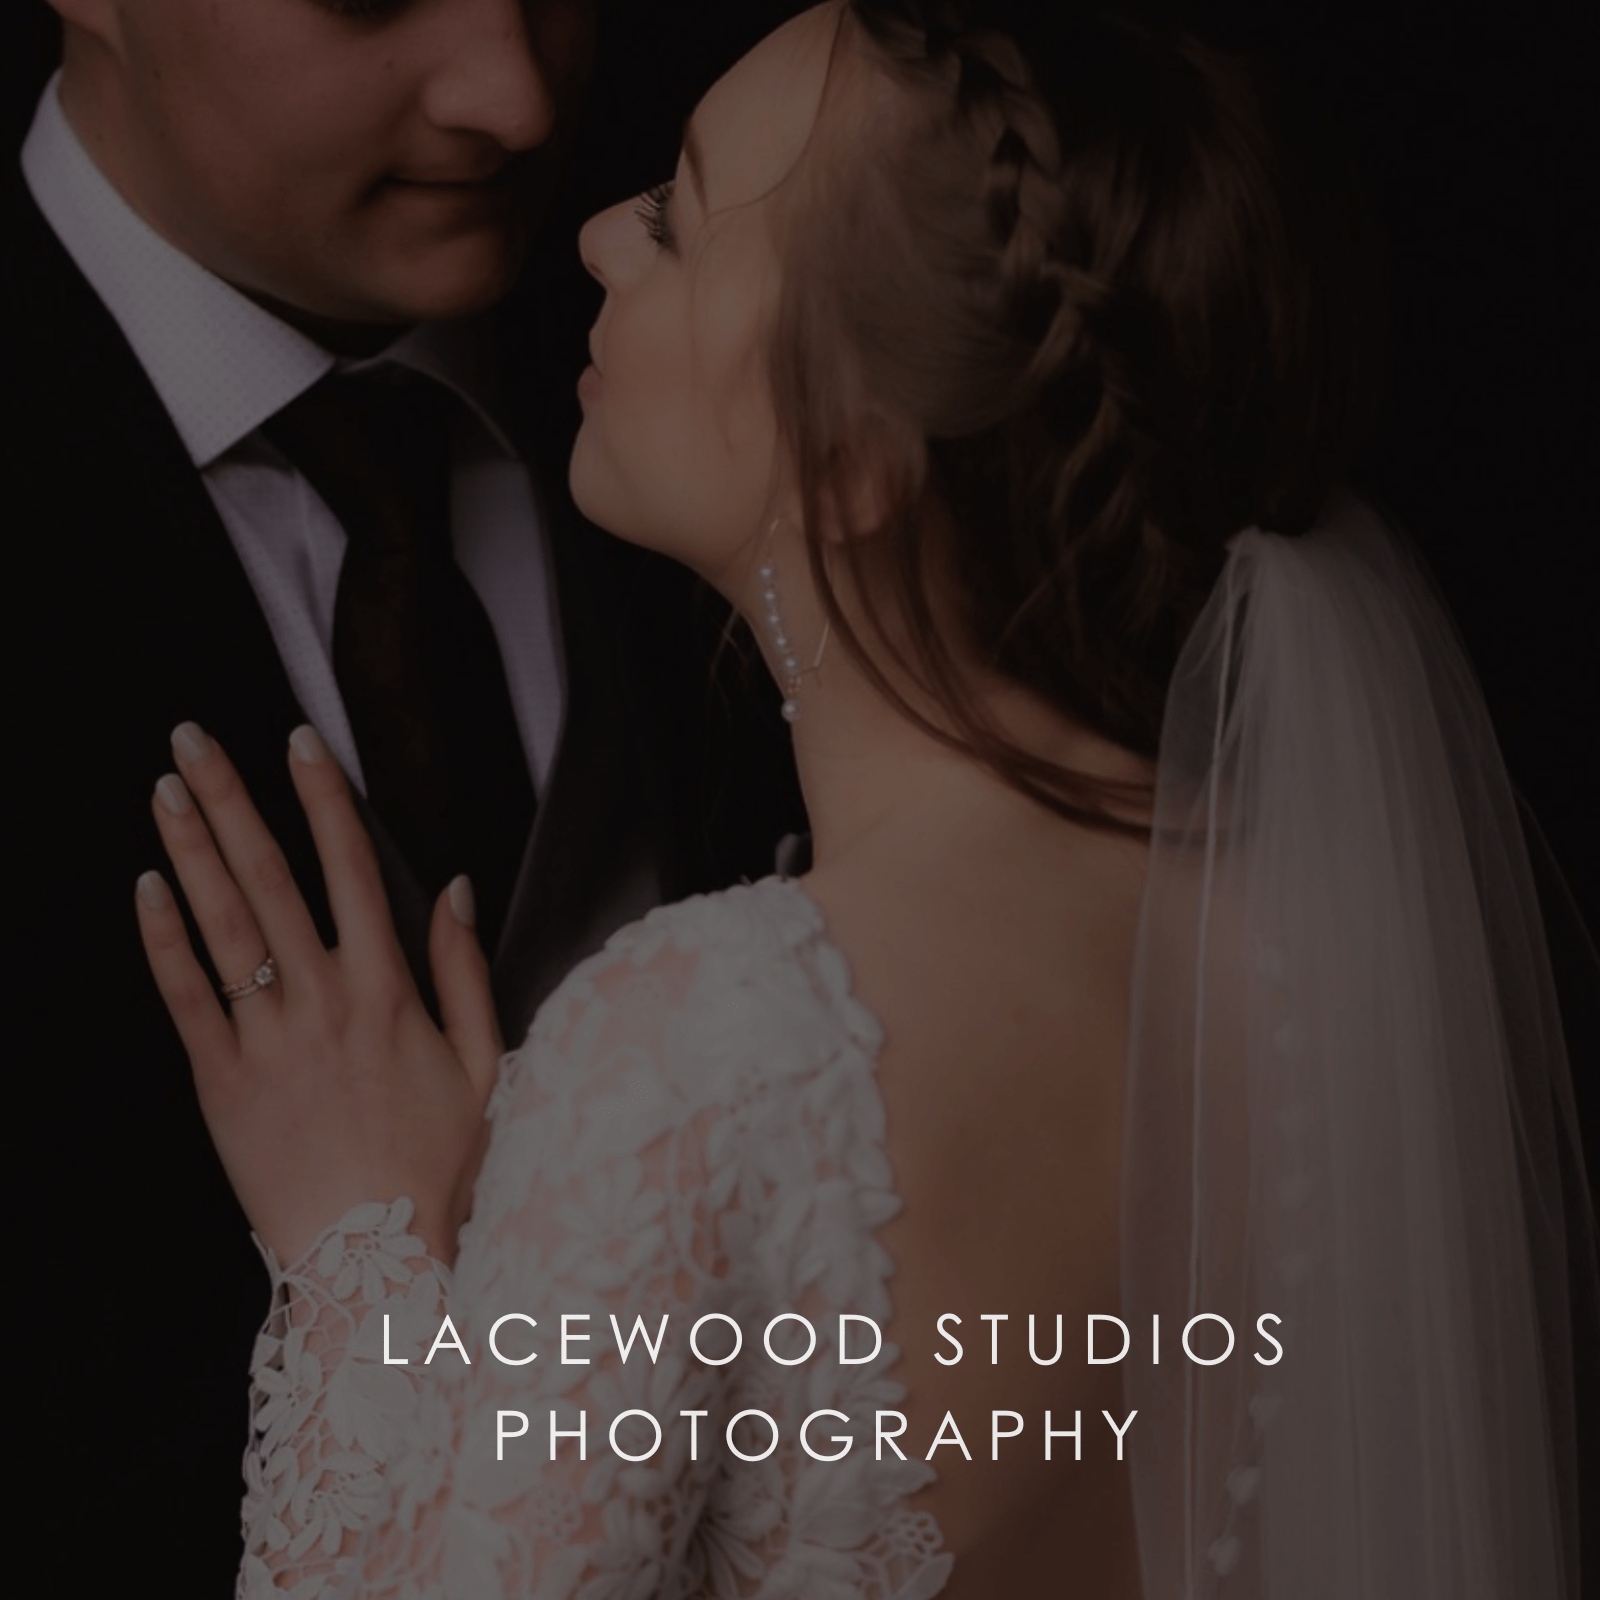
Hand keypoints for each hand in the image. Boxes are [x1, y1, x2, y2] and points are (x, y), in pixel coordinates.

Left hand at [136, 721, 502, 1265]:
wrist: (376, 1260)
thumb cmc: (438, 1165)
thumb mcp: (484, 1063)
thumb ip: (465, 970)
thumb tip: (456, 887)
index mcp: (387, 991)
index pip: (351, 868)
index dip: (324, 798)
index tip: (298, 740)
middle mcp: (322, 1000)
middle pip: (270, 879)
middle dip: (231, 800)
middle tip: (191, 737)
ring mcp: (266, 1039)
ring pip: (223, 925)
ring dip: (190, 851)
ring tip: (164, 788)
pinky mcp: (220, 1082)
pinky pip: (184, 998)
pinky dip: (162, 941)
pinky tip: (144, 888)